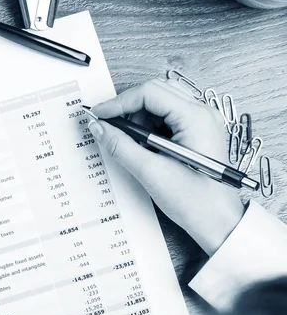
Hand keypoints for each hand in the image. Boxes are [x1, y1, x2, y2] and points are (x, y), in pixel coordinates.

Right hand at [90, 79, 244, 254]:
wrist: (217, 221)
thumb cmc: (194, 200)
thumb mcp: (150, 172)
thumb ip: (121, 146)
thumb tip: (98, 127)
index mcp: (195, 117)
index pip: (149, 93)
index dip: (119, 102)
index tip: (97, 115)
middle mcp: (201, 113)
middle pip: (154, 94)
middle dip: (127, 109)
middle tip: (108, 128)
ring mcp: (199, 122)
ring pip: (159, 105)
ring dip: (138, 120)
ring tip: (130, 144)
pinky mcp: (195, 134)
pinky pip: (166, 120)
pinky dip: (148, 129)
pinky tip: (142, 148)